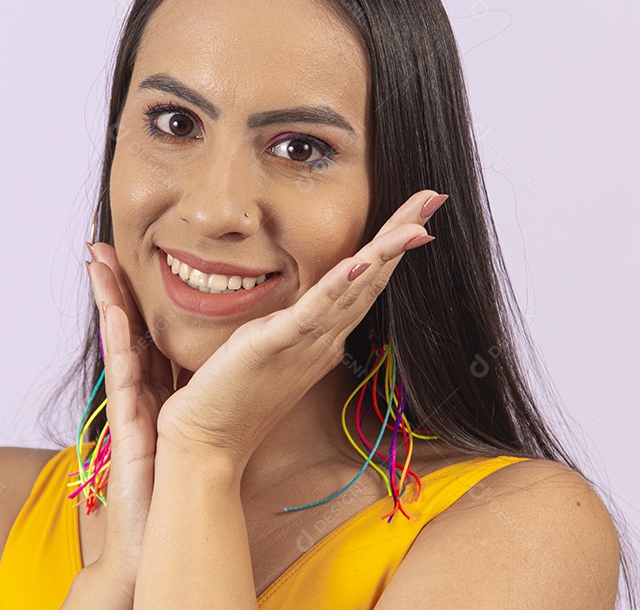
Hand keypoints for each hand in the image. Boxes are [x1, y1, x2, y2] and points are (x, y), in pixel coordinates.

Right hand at [84, 243, 175, 602]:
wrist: (168, 527)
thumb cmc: (182, 482)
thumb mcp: (193, 426)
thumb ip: (199, 393)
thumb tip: (232, 362)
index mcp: (163, 388)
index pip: (151, 332)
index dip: (140, 297)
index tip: (135, 261)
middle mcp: (143, 390)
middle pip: (129, 327)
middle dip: (116, 287)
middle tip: (104, 246)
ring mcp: (131, 403)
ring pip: (119, 339)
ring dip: (108, 299)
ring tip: (97, 259)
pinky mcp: (128, 421)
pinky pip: (124, 371)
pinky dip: (118, 338)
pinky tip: (115, 309)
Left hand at [153, 190, 441, 470]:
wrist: (206, 441)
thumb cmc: (230, 395)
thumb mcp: (268, 346)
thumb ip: (290, 325)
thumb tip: (302, 307)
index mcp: (322, 334)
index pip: (364, 280)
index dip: (392, 246)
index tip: (418, 215)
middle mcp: (323, 337)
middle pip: (372, 277)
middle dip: (402, 235)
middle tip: (433, 198)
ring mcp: (304, 343)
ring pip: (354, 290)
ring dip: (386, 254)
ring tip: (416, 224)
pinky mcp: (275, 346)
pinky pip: (313, 313)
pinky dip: (339, 286)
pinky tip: (361, 263)